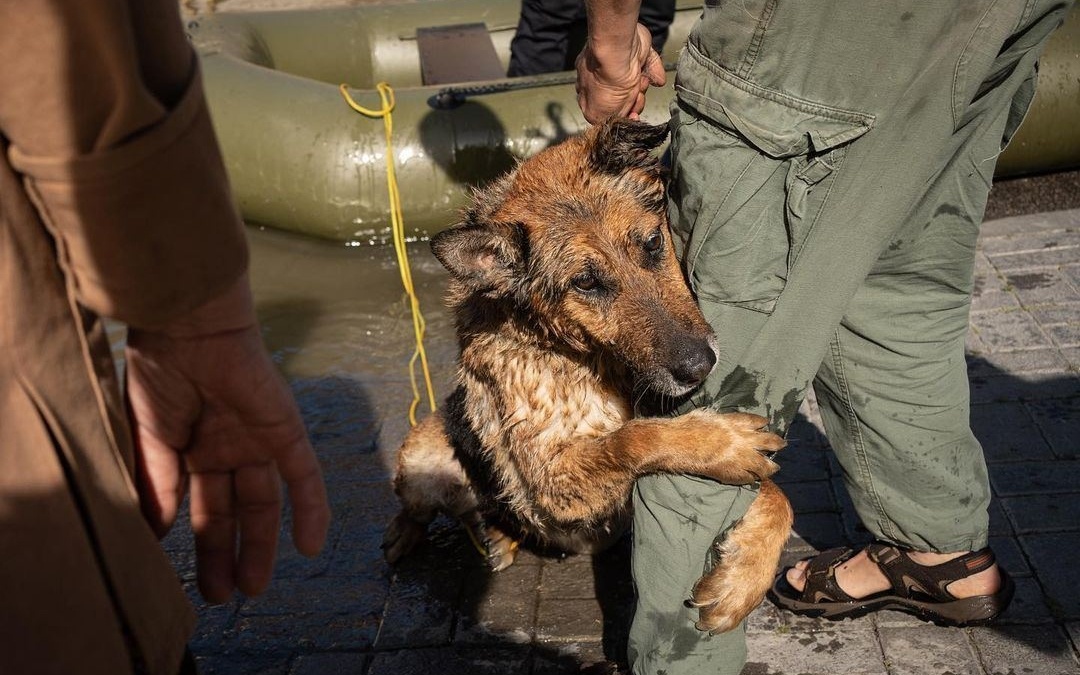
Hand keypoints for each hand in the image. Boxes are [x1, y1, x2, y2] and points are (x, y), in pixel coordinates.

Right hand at [125, 276, 330, 602]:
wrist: (189, 328)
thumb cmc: (161, 372)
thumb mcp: (150, 437)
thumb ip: (157, 483)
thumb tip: (155, 533)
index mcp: (194, 449)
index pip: (201, 506)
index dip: (199, 543)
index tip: (189, 581)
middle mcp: (229, 448)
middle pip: (234, 511)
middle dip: (228, 553)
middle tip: (222, 596)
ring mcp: (259, 440)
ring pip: (266, 502)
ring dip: (264, 543)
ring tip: (253, 587)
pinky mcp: (285, 429)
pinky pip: (304, 475)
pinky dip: (311, 509)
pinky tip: (311, 547)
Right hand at [576, 22, 665, 123]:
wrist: (618, 50)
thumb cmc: (604, 80)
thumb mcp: (597, 114)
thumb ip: (604, 122)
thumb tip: (615, 124)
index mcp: (590, 91)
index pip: (609, 110)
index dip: (621, 115)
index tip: (630, 117)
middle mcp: (603, 77)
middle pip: (625, 99)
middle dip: (633, 101)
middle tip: (634, 97)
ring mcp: (622, 64)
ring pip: (638, 85)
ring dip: (642, 87)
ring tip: (640, 81)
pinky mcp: (639, 53)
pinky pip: (651, 68)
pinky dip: (654, 74)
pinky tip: (652, 78)